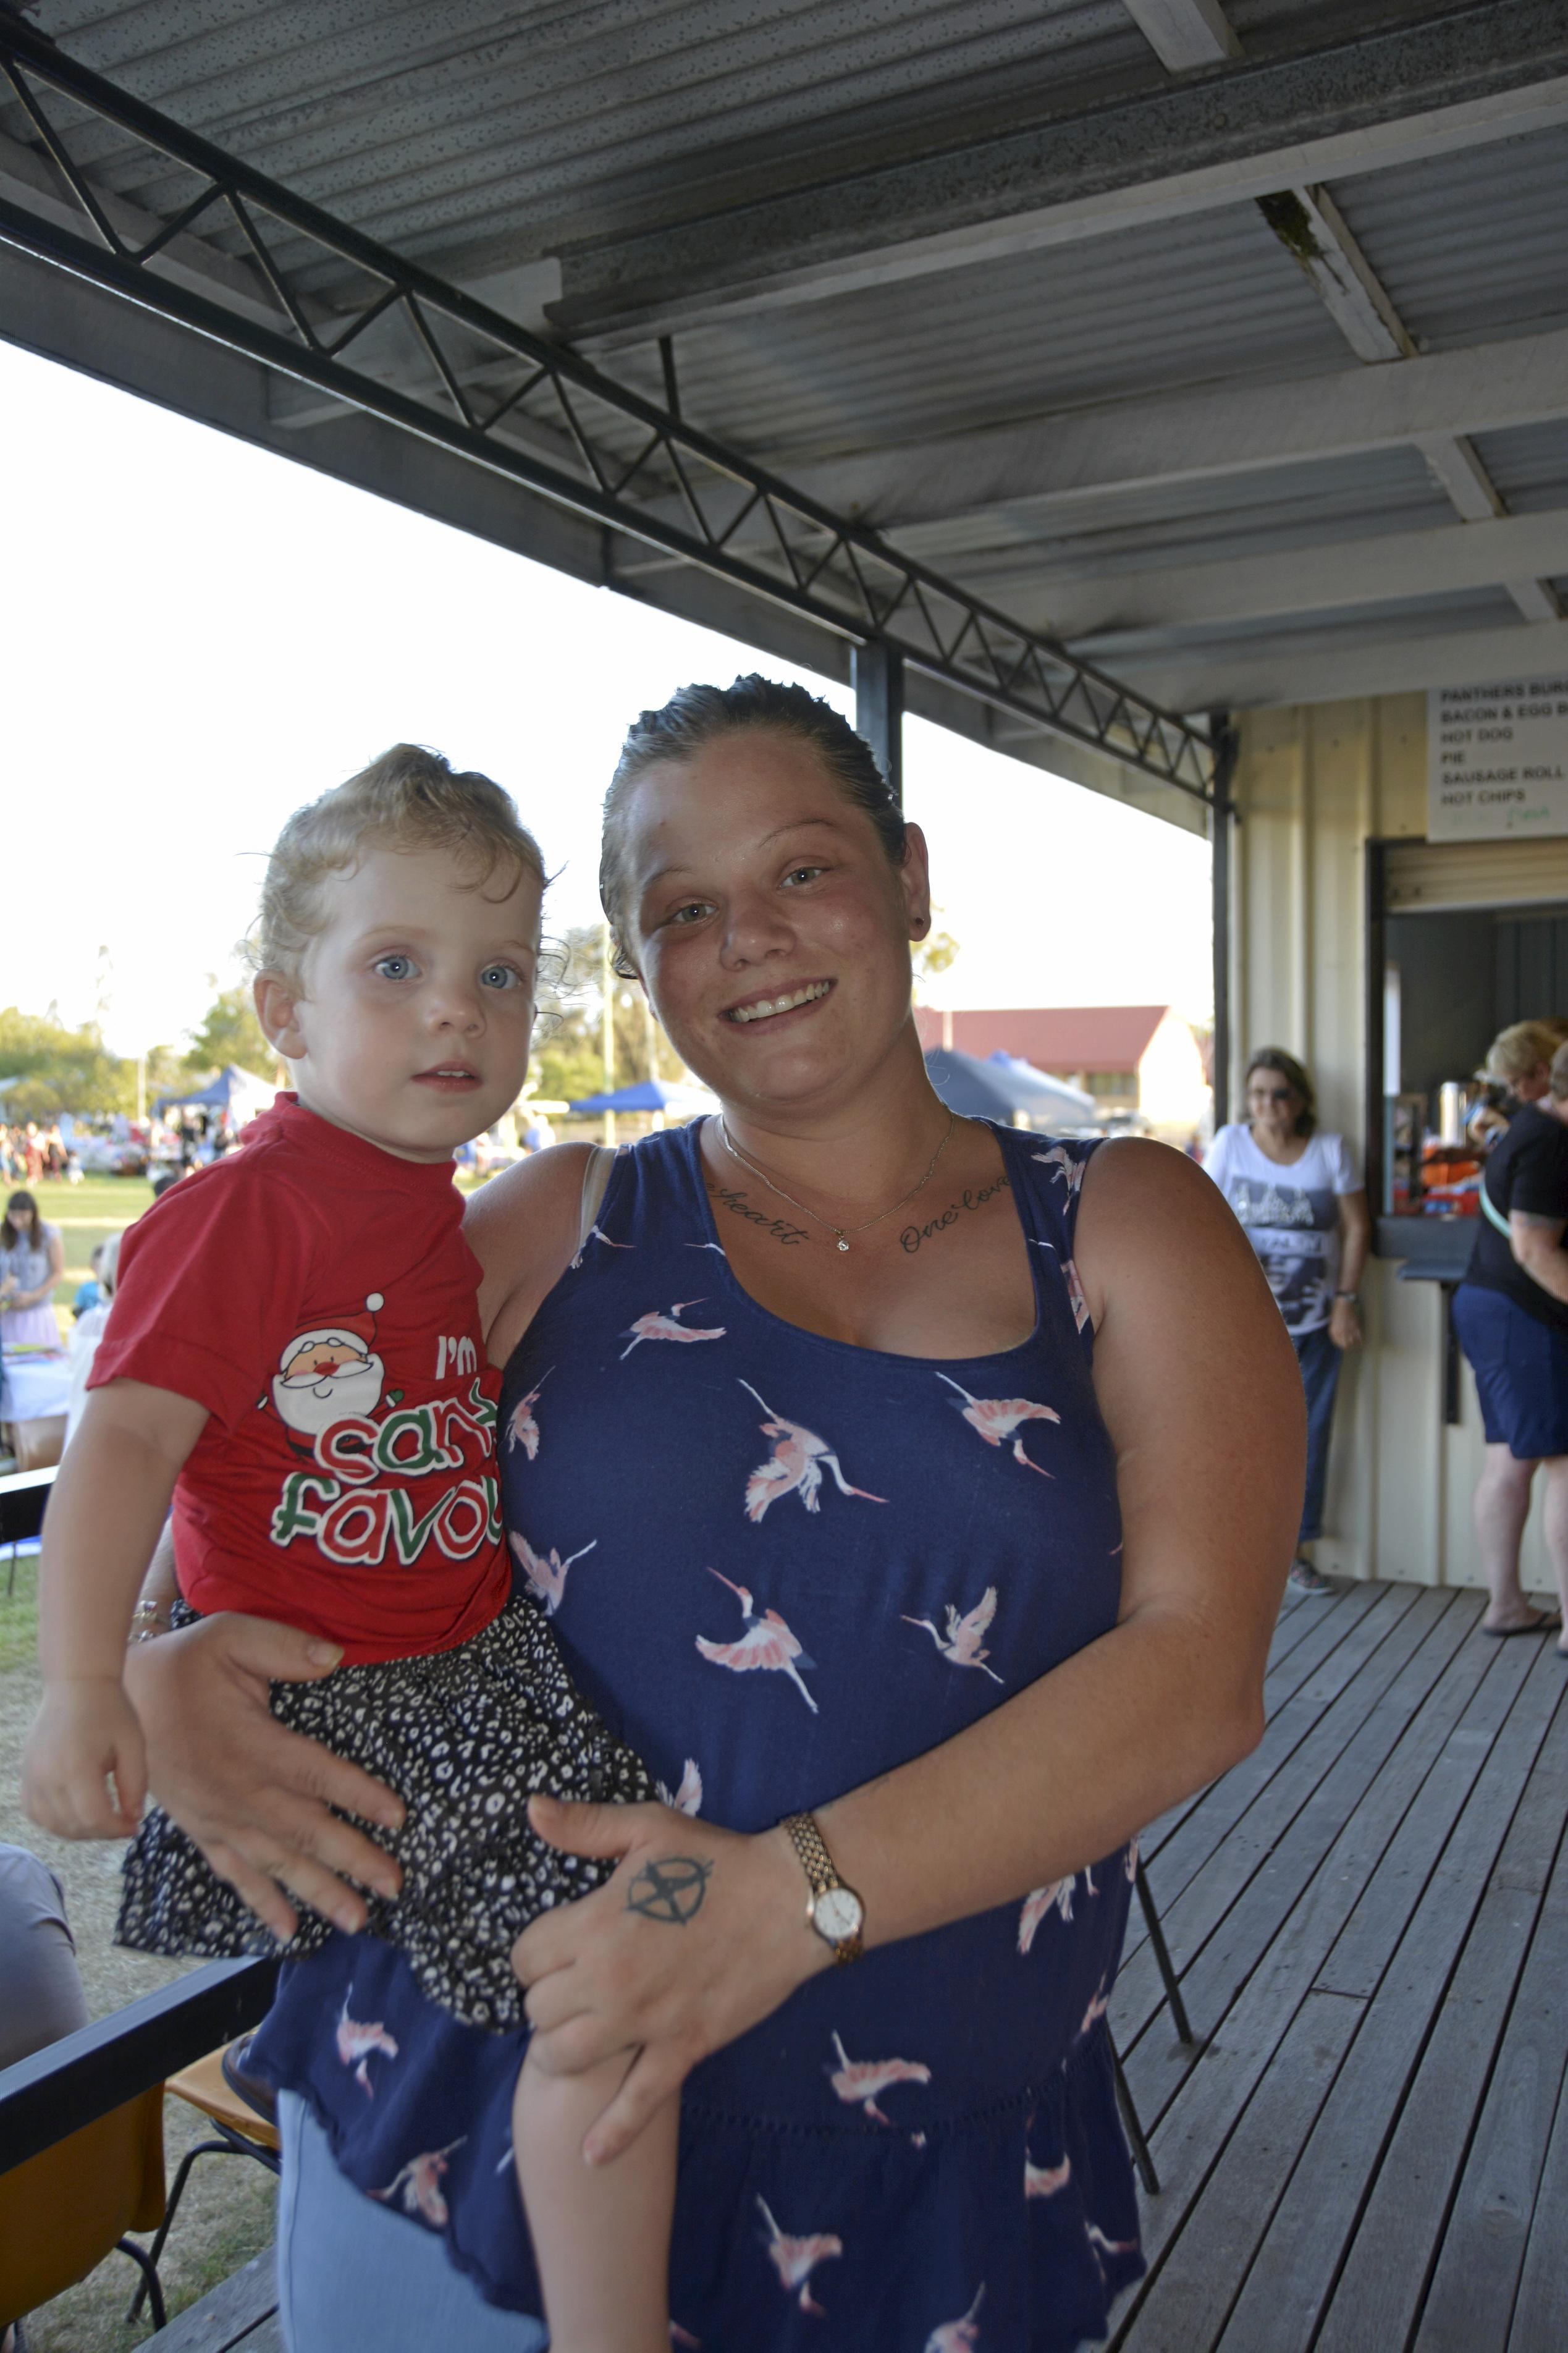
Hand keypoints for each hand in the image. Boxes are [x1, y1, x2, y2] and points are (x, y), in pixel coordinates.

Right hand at [23, 1678, 146, 1837]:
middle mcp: (48, 1775)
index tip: (135, 1826)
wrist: (76, 1684)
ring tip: (103, 1818)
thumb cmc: (110, 1711)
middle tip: (123, 1822)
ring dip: (80, 1830)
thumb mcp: (133, 1744)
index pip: (94, 1818)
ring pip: (52, 1824)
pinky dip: (55, 1821)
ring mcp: (32, 1776)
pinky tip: (76, 1812)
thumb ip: (135, 1784)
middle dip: (102, 1832)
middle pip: (73, 1826)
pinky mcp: (25, 1774)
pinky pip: (35, 1812)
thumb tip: (133, 1818)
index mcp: (77, 1766)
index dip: (117, 1829)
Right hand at [123, 1612, 406, 1940]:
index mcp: (252, 1743)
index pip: (314, 1771)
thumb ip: (283, 1647)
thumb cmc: (183, 1665)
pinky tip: (288, 1930)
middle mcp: (238, 1790)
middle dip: (352, 1858)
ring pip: (276, 1861)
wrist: (116, 1702)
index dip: (357, 1794)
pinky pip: (235, 1874)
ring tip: (356, 1920)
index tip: (398, 1817)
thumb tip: (335, 1655)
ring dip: (318, 1891)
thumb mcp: (230, 1637)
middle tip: (394, 1885)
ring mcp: (219, 1817)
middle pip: (304, 1828)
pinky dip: (262, 1902)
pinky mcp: (202, 1831)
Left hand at [514, 1795, 826, 2164]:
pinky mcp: (682, 2047)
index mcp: (595, 1924)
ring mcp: (645, 2021)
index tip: (554, 1947)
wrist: (789, 1900)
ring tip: (578, 2032)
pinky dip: (612, 2133)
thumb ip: (584, 1826)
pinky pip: (638, 2102)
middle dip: (546, 1998)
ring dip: (562, 2048)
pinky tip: (592, 2154)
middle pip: (538, 2010)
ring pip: (566, 2057)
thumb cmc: (716, 1861)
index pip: (525, 1958)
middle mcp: (610, 1979)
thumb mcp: (648, 1829)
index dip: (533, 1953)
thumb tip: (530, 1809)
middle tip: (573, 1984)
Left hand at [1329, 1297, 1361, 1349]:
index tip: (1342, 1345)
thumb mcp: (1333, 1322)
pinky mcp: (1356, 1326)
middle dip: (1347, 1346)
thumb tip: (1339, 1338)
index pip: (1337, 1342)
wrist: (1344, 1302)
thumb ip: (1335, 1330)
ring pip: (1352, 1342)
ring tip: (1354, 1344)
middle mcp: (1341, 1331)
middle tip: (1349, 1346)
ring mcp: (1349, 1329)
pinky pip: (1358, 1337)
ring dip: (1353, 1344)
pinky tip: (1359, 1341)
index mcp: (1334, 1330)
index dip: (1340, 1344)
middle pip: (1345, 1345)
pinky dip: (1359, 1340)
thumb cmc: (1337, 1311)